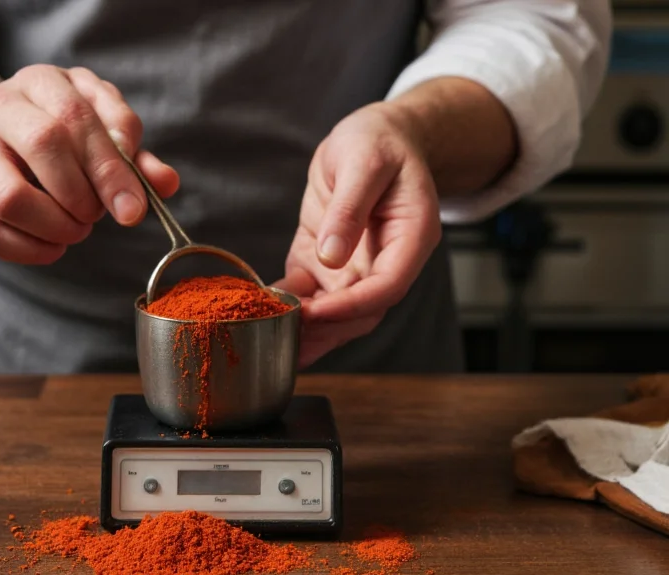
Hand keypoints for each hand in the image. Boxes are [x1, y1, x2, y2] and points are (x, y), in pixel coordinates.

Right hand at [0, 66, 178, 263]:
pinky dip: (28, 251)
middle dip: (82, 196)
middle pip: (42, 146)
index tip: (132, 209)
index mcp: (42, 81)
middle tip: (95, 215)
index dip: (111, 169)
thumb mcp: (100, 130)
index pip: (78, 119)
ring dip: (55, 226)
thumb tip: (165, 183)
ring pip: (9, 197)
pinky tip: (52, 247)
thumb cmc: (59, 136)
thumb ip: (134, 157)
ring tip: (74, 230)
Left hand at [274, 103, 441, 367]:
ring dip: (305, 328)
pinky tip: (261, 315)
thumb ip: (350, 209)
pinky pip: (309, 293)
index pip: (386, 287)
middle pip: (361, 311)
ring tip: (270, 340)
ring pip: (335, 312)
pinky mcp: (326, 262)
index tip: (315, 312)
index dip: (351, 306)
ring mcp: (355, 266)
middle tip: (284, 334)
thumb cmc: (379, 142)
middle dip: (325, 327)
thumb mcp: (364, 162)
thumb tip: (331, 256)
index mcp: (410, 238)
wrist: (373, 136)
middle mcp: (385, 261)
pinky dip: (288, 305)